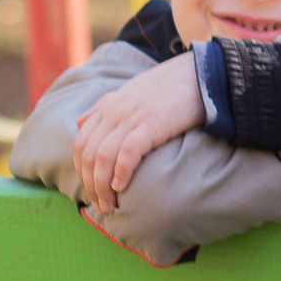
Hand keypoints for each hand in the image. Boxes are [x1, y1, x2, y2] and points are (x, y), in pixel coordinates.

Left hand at [72, 54, 204, 214]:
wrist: (200, 74)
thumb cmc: (170, 87)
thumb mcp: (131, 93)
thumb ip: (104, 106)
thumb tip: (80, 122)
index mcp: (108, 108)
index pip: (81, 144)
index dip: (81, 171)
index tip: (92, 190)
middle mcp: (114, 113)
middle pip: (89, 155)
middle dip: (90, 184)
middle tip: (100, 206)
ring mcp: (131, 118)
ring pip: (103, 157)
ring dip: (102, 185)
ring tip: (110, 205)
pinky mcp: (151, 124)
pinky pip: (127, 152)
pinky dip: (121, 171)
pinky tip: (122, 186)